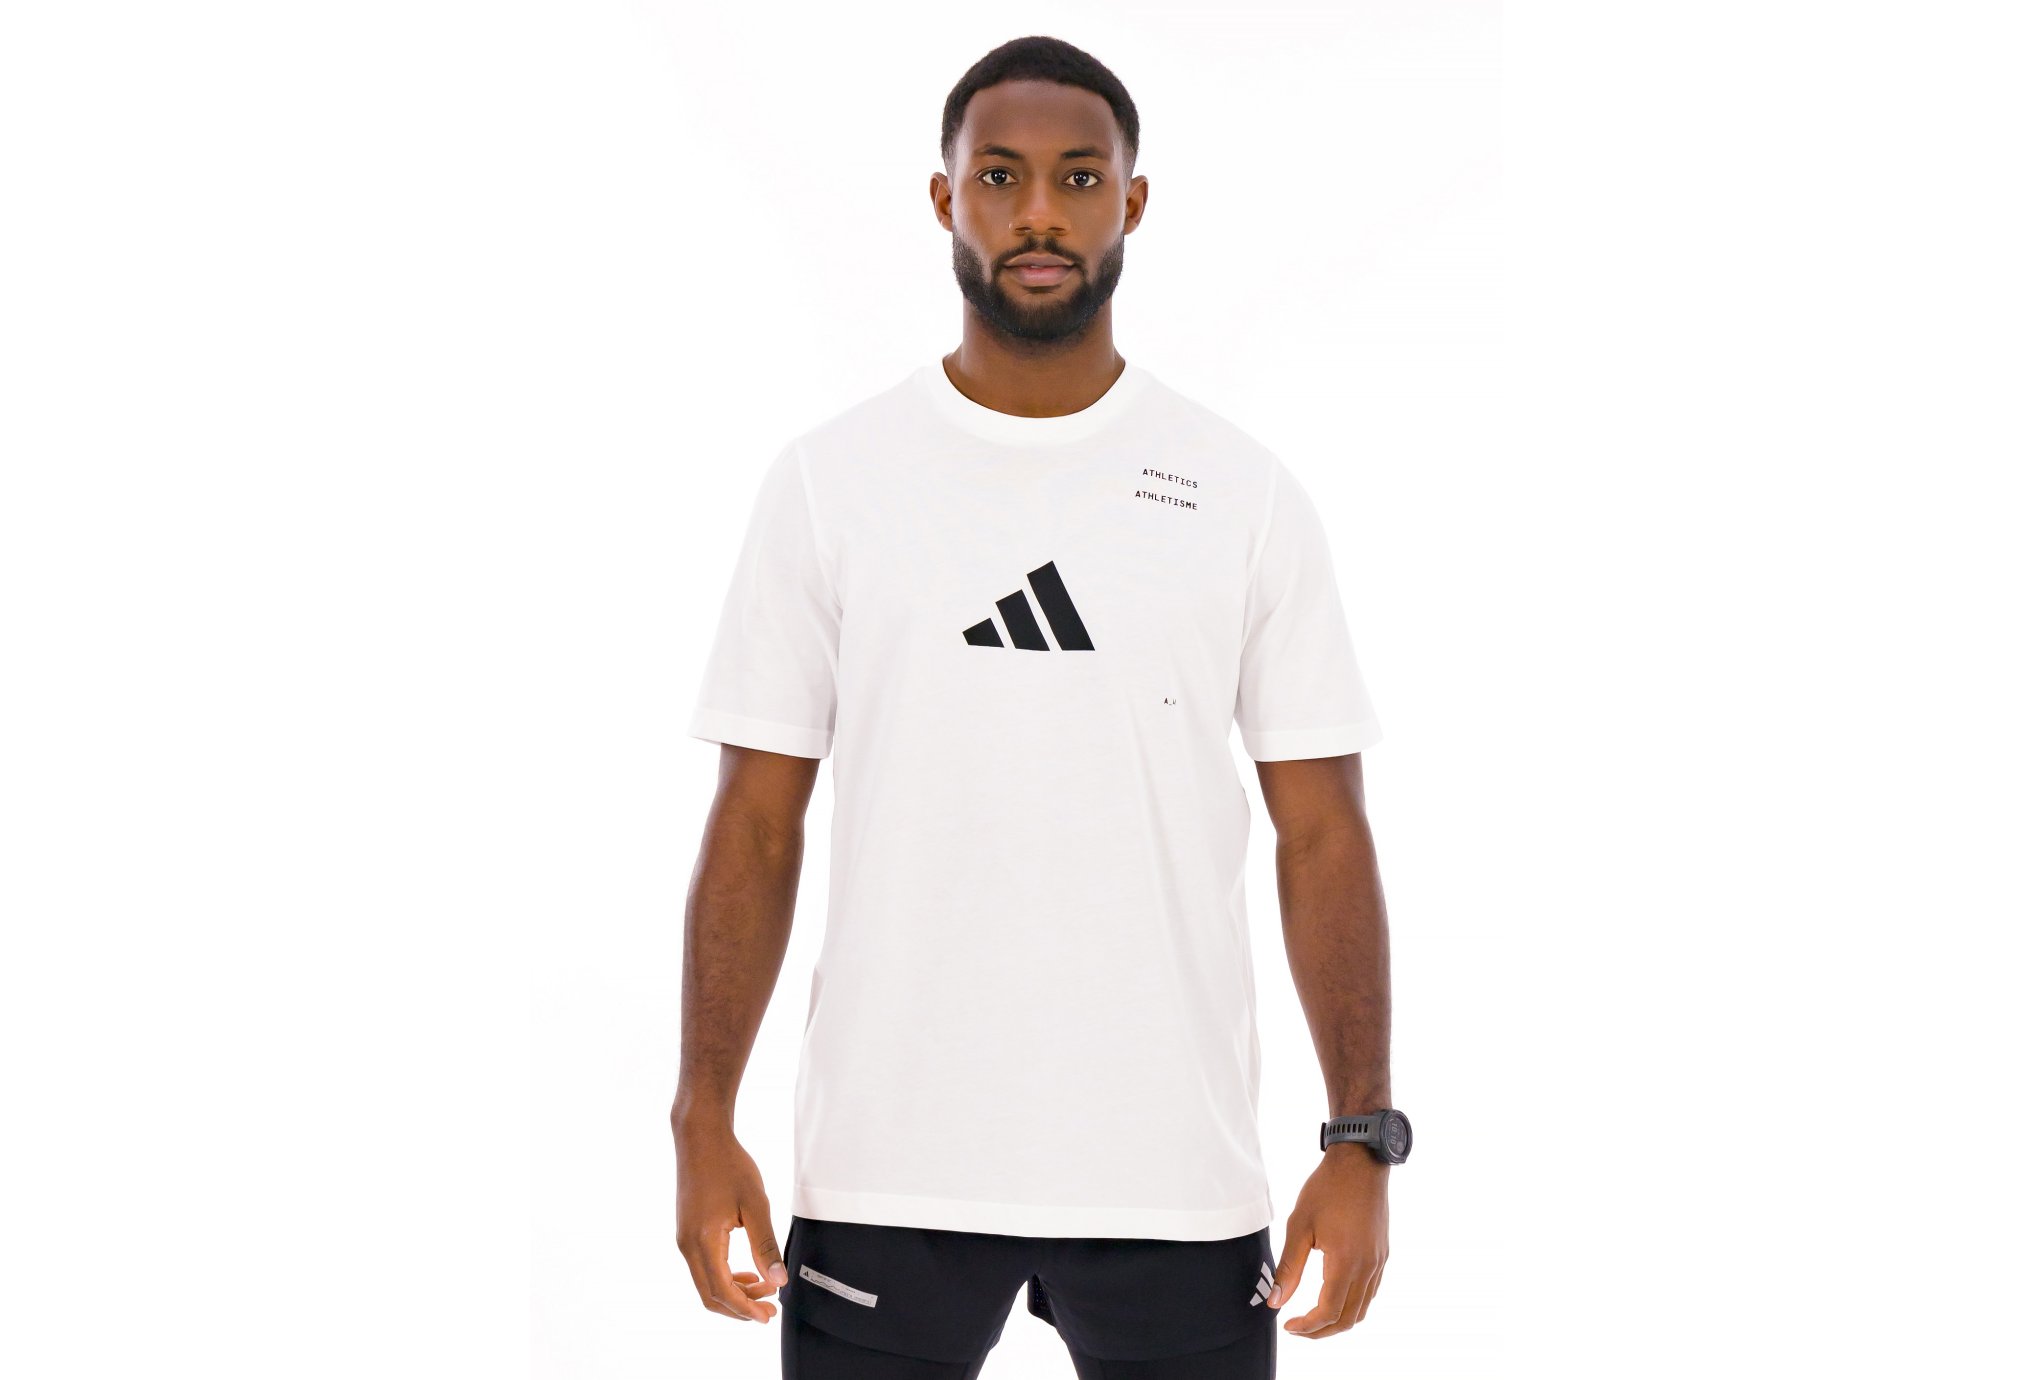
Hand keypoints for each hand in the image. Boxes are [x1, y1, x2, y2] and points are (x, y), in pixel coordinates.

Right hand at [674, 1118, 788, 1323]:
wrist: (700, 1137)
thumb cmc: (729, 1165)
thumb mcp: (755, 1205)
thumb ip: (765, 1245)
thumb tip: (778, 1281)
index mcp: (703, 1241)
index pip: (723, 1291)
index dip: (746, 1309)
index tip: (768, 1317)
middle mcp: (687, 1246)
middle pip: (710, 1294)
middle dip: (740, 1307)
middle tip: (769, 1310)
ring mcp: (684, 1239)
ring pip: (706, 1282)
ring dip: (734, 1292)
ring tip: (764, 1289)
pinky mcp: (687, 1232)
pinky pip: (703, 1266)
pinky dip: (724, 1276)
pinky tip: (746, 1272)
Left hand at [1266, 1145, 1388, 1337]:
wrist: (1360, 1162)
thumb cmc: (1327, 1189)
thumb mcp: (1299, 1226)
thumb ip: (1289, 1268)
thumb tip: (1276, 1301)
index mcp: (1345, 1262)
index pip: (1328, 1312)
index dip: (1307, 1326)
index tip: (1288, 1325)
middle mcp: (1367, 1267)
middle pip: (1348, 1319)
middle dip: (1321, 1331)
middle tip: (1298, 1328)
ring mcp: (1378, 1262)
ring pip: (1362, 1309)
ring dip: (1338, 1320)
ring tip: (1313, 1317)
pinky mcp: (1382, 1255)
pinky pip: (1370, 1292)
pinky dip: (1353, 1304)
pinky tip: (1334, 1296)